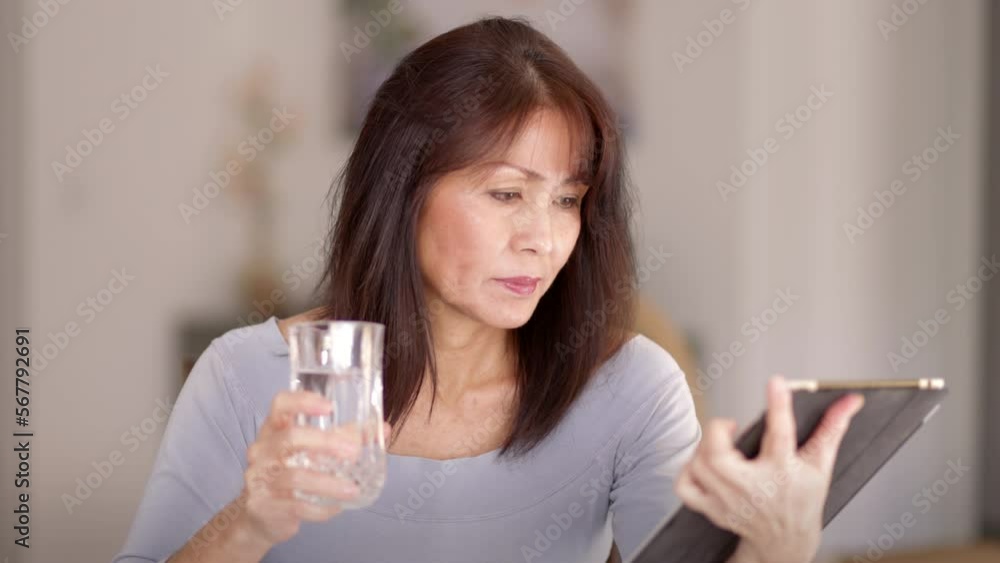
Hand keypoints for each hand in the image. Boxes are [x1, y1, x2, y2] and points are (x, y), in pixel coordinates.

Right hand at [235, 390, 392, 547]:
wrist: (262, 516)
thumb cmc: (291, 473)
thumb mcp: (314, 451)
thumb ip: (346, 438)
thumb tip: (383, 429)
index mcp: (274, 429)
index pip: (280, 404)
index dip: (302, 402)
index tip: (329, 407)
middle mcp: (263, 449)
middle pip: (290, 438)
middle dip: (326, 443)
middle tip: (354, 452)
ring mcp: (259, 477)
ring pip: (295, 477)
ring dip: (328, 483)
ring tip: (353, 489)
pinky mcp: (263, 505)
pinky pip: (296, 505)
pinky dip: (320, 508)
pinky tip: (335, 508)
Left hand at [674, 375, 864, 562]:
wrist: (785, 542)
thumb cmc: (802, 498)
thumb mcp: (820, 464)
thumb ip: (832, 429)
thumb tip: (850, 400)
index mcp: (783, 472)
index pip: (781, 435)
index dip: (779, 405)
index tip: (777, 382)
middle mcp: (753, 488)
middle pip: (718, 456)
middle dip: (718, 431)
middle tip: (731, 426)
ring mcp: (729, 501)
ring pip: (700, 466)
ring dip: (705, 447)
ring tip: (722, 444)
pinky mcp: (713, 509)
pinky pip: (686, 486)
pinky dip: (688, 470)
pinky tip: (703, 463)